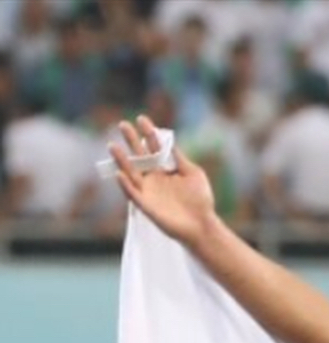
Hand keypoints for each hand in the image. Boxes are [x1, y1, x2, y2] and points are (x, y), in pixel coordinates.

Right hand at [110, 116, 216, 245]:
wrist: (202, 224)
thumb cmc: (201, 199)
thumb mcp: (193, 173)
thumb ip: (179, 158)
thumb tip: (169, 140)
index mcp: (165, 169)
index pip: (154, 147)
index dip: (148, 133)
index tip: (141, 118)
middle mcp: (153, 178)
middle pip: (139, 156)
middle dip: (131, 141)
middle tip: (123, 124)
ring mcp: (148, 191)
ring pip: (130, 172)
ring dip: (122, 160)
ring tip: (113, 146)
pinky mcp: (146, 206)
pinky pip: (132, 194)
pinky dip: (125, 185)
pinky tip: (120, 173)